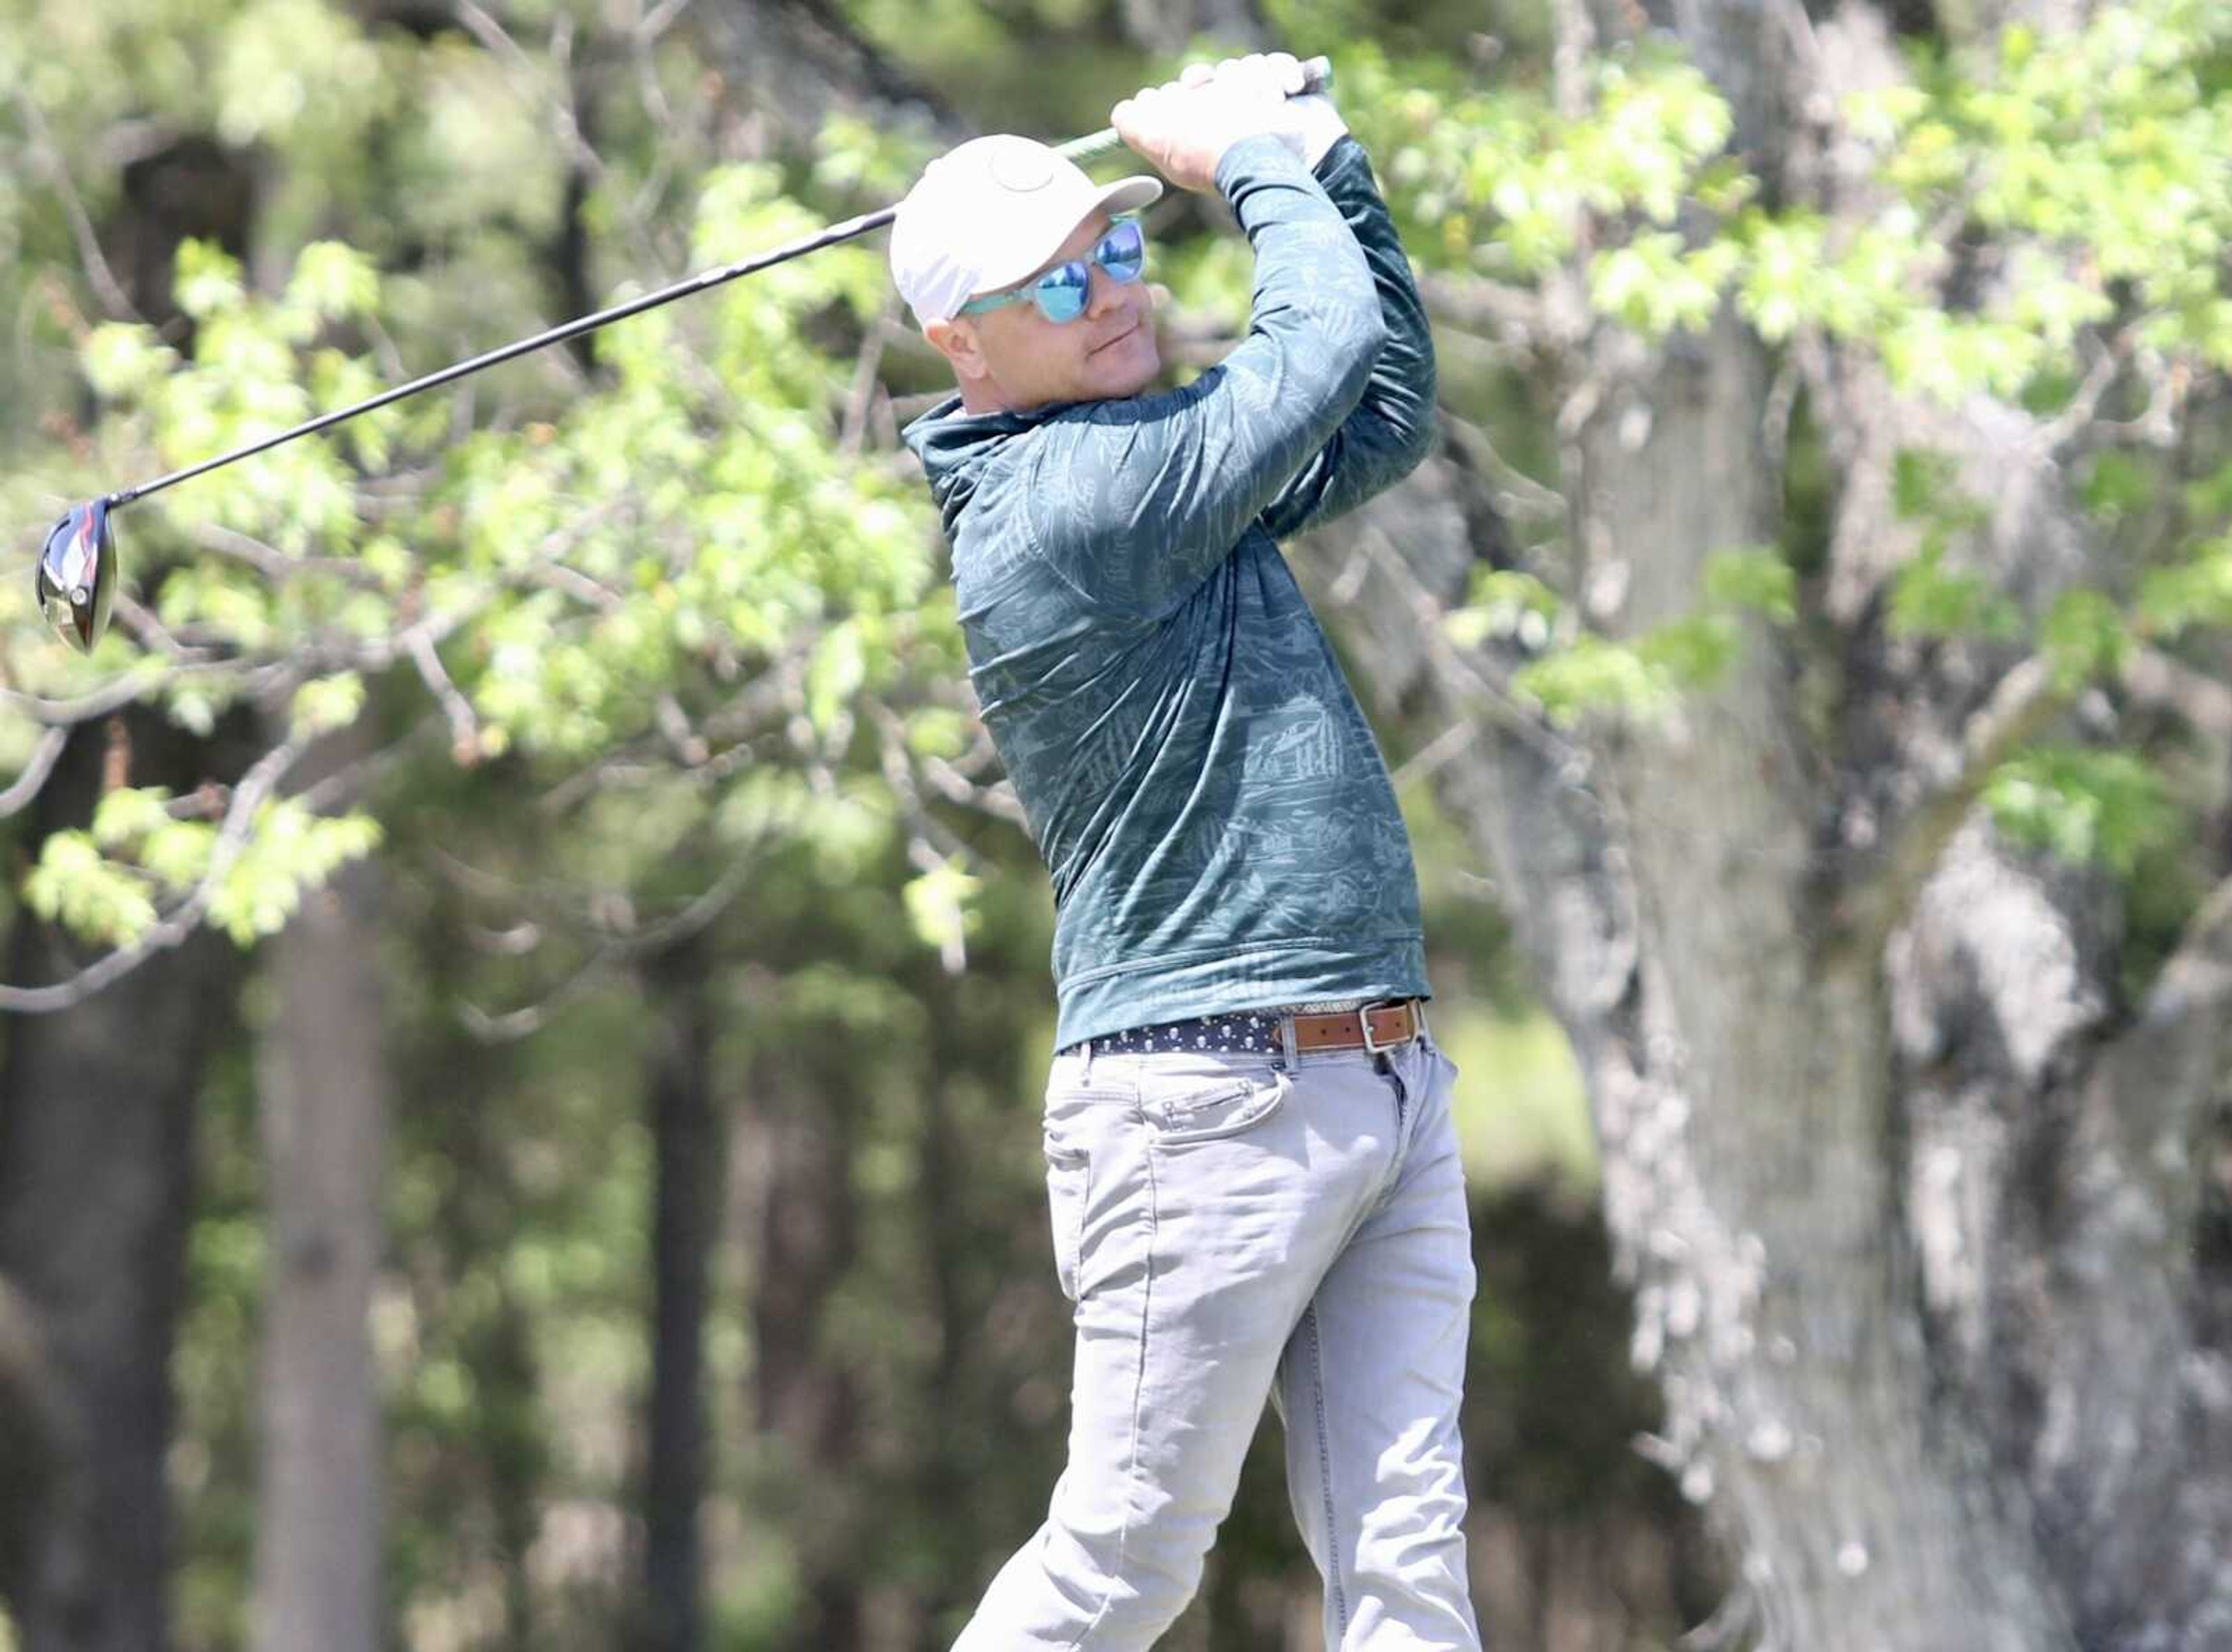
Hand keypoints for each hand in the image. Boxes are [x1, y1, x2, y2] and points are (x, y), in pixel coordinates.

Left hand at [1111, 53, 1327, 192]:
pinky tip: (1284, 95)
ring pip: (1247, 69)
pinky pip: (1278, 67)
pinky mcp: (1288, 100)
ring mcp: (1260, 111)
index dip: (1180, 90)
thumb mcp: (1160, 144)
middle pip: (1215, 77)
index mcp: (1198, 134)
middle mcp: (1228, 123)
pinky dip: (1280, 76)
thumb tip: (1123, 110)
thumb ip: (1134, 126)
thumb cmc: (1212, 155)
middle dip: (1217, 80)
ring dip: (1252, 81)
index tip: (1182, 92)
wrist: (1270, 167)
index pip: (1183, 96)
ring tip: (1264, 102)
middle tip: (1216, 89)